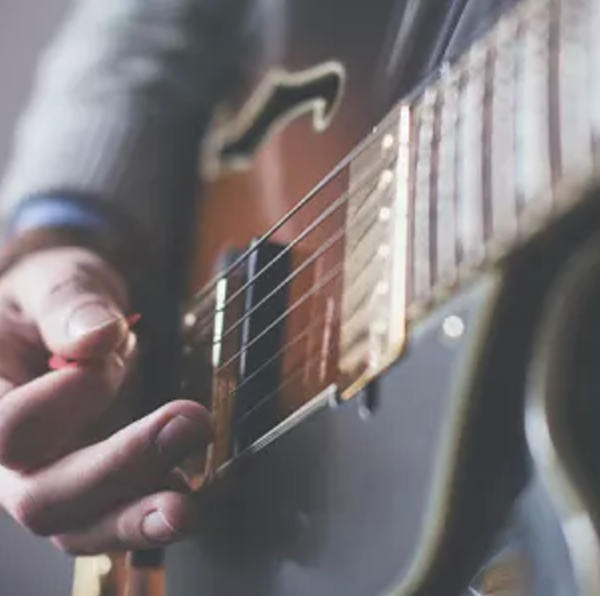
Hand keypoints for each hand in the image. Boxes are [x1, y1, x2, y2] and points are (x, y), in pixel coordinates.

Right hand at [0, 246, 211, 554]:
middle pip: (42, 496)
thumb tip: (98, 338)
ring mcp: (51, 475)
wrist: (66, 319)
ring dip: (136, 522)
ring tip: (186, 508)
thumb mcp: (56, 279)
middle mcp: (7, 456)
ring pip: (78, 526)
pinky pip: (112, 518)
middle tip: (190, 426)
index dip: (68, 399)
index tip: (113, 349)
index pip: (9, 429)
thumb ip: (70, 303)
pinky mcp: (92, 483)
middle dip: (120, 468)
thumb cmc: (51, 298)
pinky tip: (189, 495)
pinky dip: (150, 515)